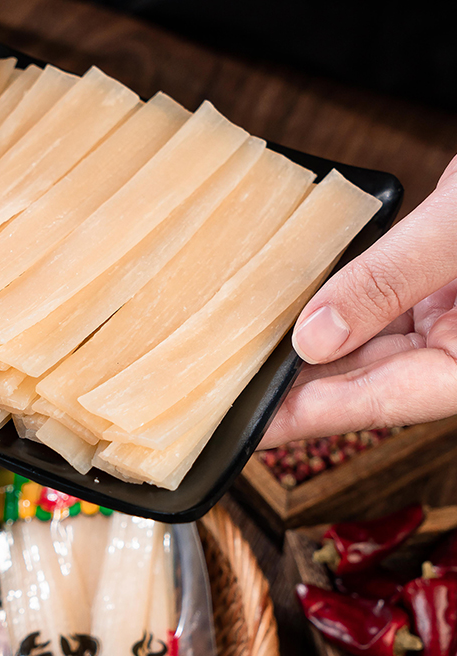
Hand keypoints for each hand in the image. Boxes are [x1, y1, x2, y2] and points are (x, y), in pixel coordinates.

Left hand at [262, 154, 456, 447]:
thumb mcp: (455, 232)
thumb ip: (387, 282)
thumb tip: (315, 335)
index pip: (375, 402)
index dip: (306, 417)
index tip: (251, 429)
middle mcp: (455, 347)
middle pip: (361, 381)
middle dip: (294, 388)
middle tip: (228, 395)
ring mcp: (442, 318)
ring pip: (361, 347)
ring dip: (305, 351)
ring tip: (243, 358)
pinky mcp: (429, 289)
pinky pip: (369, 308)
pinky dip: (328, 310)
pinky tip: (287, 312)